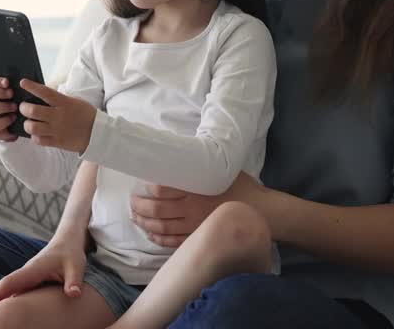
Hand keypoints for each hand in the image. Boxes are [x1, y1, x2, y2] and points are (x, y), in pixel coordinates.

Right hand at [0, 77, 17, 141]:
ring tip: (15, 106)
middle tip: (11, 93)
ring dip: (2, 106)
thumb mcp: (13, 95)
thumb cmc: (13, 105)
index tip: (7, 82)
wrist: (15, 125)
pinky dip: (5, 120)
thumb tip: (17, 76)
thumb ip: (11, 86)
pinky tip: (14, 117)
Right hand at [0, 239, 85, 326]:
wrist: (67, 240)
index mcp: (33, 269)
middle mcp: (24, 273)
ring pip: (0, 289)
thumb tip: (74, 295)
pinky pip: (7, 291)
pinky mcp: (25, 280)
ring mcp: (23, 276)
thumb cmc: (71, 253)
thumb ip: (74, 281)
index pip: (10, 283)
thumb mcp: (77, 266)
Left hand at [15, 79, 97, 152]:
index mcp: (64, 103)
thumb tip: (41, 95)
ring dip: (27, 124)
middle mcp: (58, 116)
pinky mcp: (57, 142)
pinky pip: (38, 140)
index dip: (32, 86)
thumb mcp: (74, 102)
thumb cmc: (85, 114)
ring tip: (29, 122)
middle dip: (23, 108)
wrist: (98, 133)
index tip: (22, 82)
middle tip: (24, 107)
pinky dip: (34, 137)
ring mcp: (57, 130)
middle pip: (32, 111)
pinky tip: (37, 133)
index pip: (44, 92)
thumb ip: (58, 99)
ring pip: (32, 127)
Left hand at [129, 175, 256, 247]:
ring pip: (160, 226)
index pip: (161, 188)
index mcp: (196, 188)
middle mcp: (192, 208)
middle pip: (156, 209)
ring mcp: (194, 226)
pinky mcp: (198, 238)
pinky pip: (172, 242)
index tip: (140, 183)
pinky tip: (150, 232)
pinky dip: (157, 238)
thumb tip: (179, 151)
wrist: (261, 212)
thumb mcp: (222, 168)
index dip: (145, 187)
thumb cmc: (242, 186)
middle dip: (139, 205)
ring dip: (143, 221)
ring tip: (135, 216)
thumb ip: (200, 163)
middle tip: (132, 200)